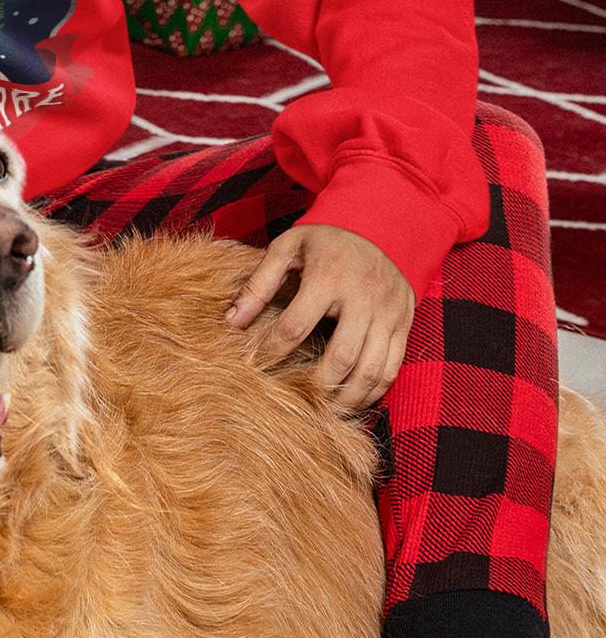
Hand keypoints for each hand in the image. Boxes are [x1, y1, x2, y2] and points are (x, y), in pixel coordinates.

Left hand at [226, 224, 415, 412]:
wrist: (381, 227)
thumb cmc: (325, 240)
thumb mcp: (287, 248)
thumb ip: (259, 284)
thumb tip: (231, 321)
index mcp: (328, 277)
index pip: (295, 326)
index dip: (272, 351)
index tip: (255, 366)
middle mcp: (364, 298)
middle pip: (340, 357)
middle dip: (315, 385)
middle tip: (293, 399)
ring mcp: (389, 314)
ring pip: (371, 370)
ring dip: (348, 397)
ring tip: (323, 410)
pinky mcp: (405, 325)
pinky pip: (393, 368)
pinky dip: (374, 390)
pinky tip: (353, 399)